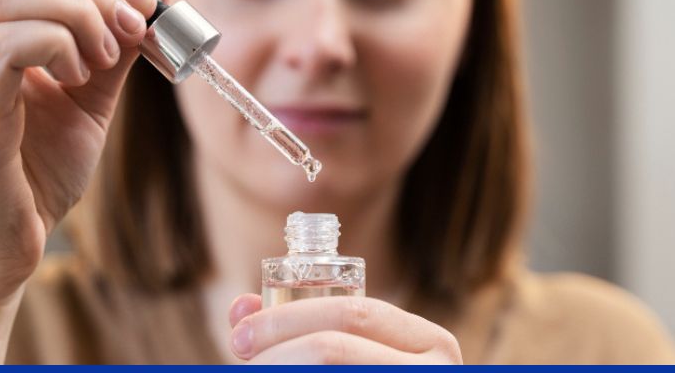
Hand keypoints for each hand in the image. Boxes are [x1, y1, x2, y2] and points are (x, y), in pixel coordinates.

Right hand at [0, 0, 168, 293]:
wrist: (2, 251)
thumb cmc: (34, 177)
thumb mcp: (87, 99)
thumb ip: (112, 48)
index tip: (149, 2)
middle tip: (135, 25)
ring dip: (74, 13)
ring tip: (103, 57)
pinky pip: (2, 46)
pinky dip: (56, 44)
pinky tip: (79, 75)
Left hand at [227, 294, 462, 363]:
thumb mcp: (356, 354)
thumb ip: (305, 327)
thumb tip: (239, 308)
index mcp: (428, 342)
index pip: (353, 314)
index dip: (288, 318)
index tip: (241, 334)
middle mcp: (435, 372)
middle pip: (333, 348)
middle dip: (275, 347)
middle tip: (240, 357)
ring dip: (278, 372)